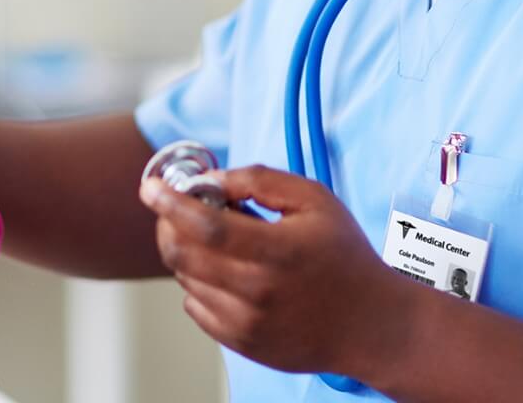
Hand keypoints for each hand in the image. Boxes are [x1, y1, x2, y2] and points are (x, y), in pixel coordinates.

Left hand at [139, 164, 412, 379]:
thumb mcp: (314, 200)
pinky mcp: (242, 343)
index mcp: (277, 251)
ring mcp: (247, 323)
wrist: (372, 324)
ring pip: (186, 279)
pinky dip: (198, 282)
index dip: (170, 203)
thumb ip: (260, 181)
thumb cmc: (344, 256)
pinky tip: (226, 270)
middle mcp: (257, 291)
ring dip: (186, 251)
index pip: (205, 226)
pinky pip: (195, 306)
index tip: (150, 187)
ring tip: (218, 239)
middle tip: (177, 208)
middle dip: (168, 224)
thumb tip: (211, 180)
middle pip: (182, 254)